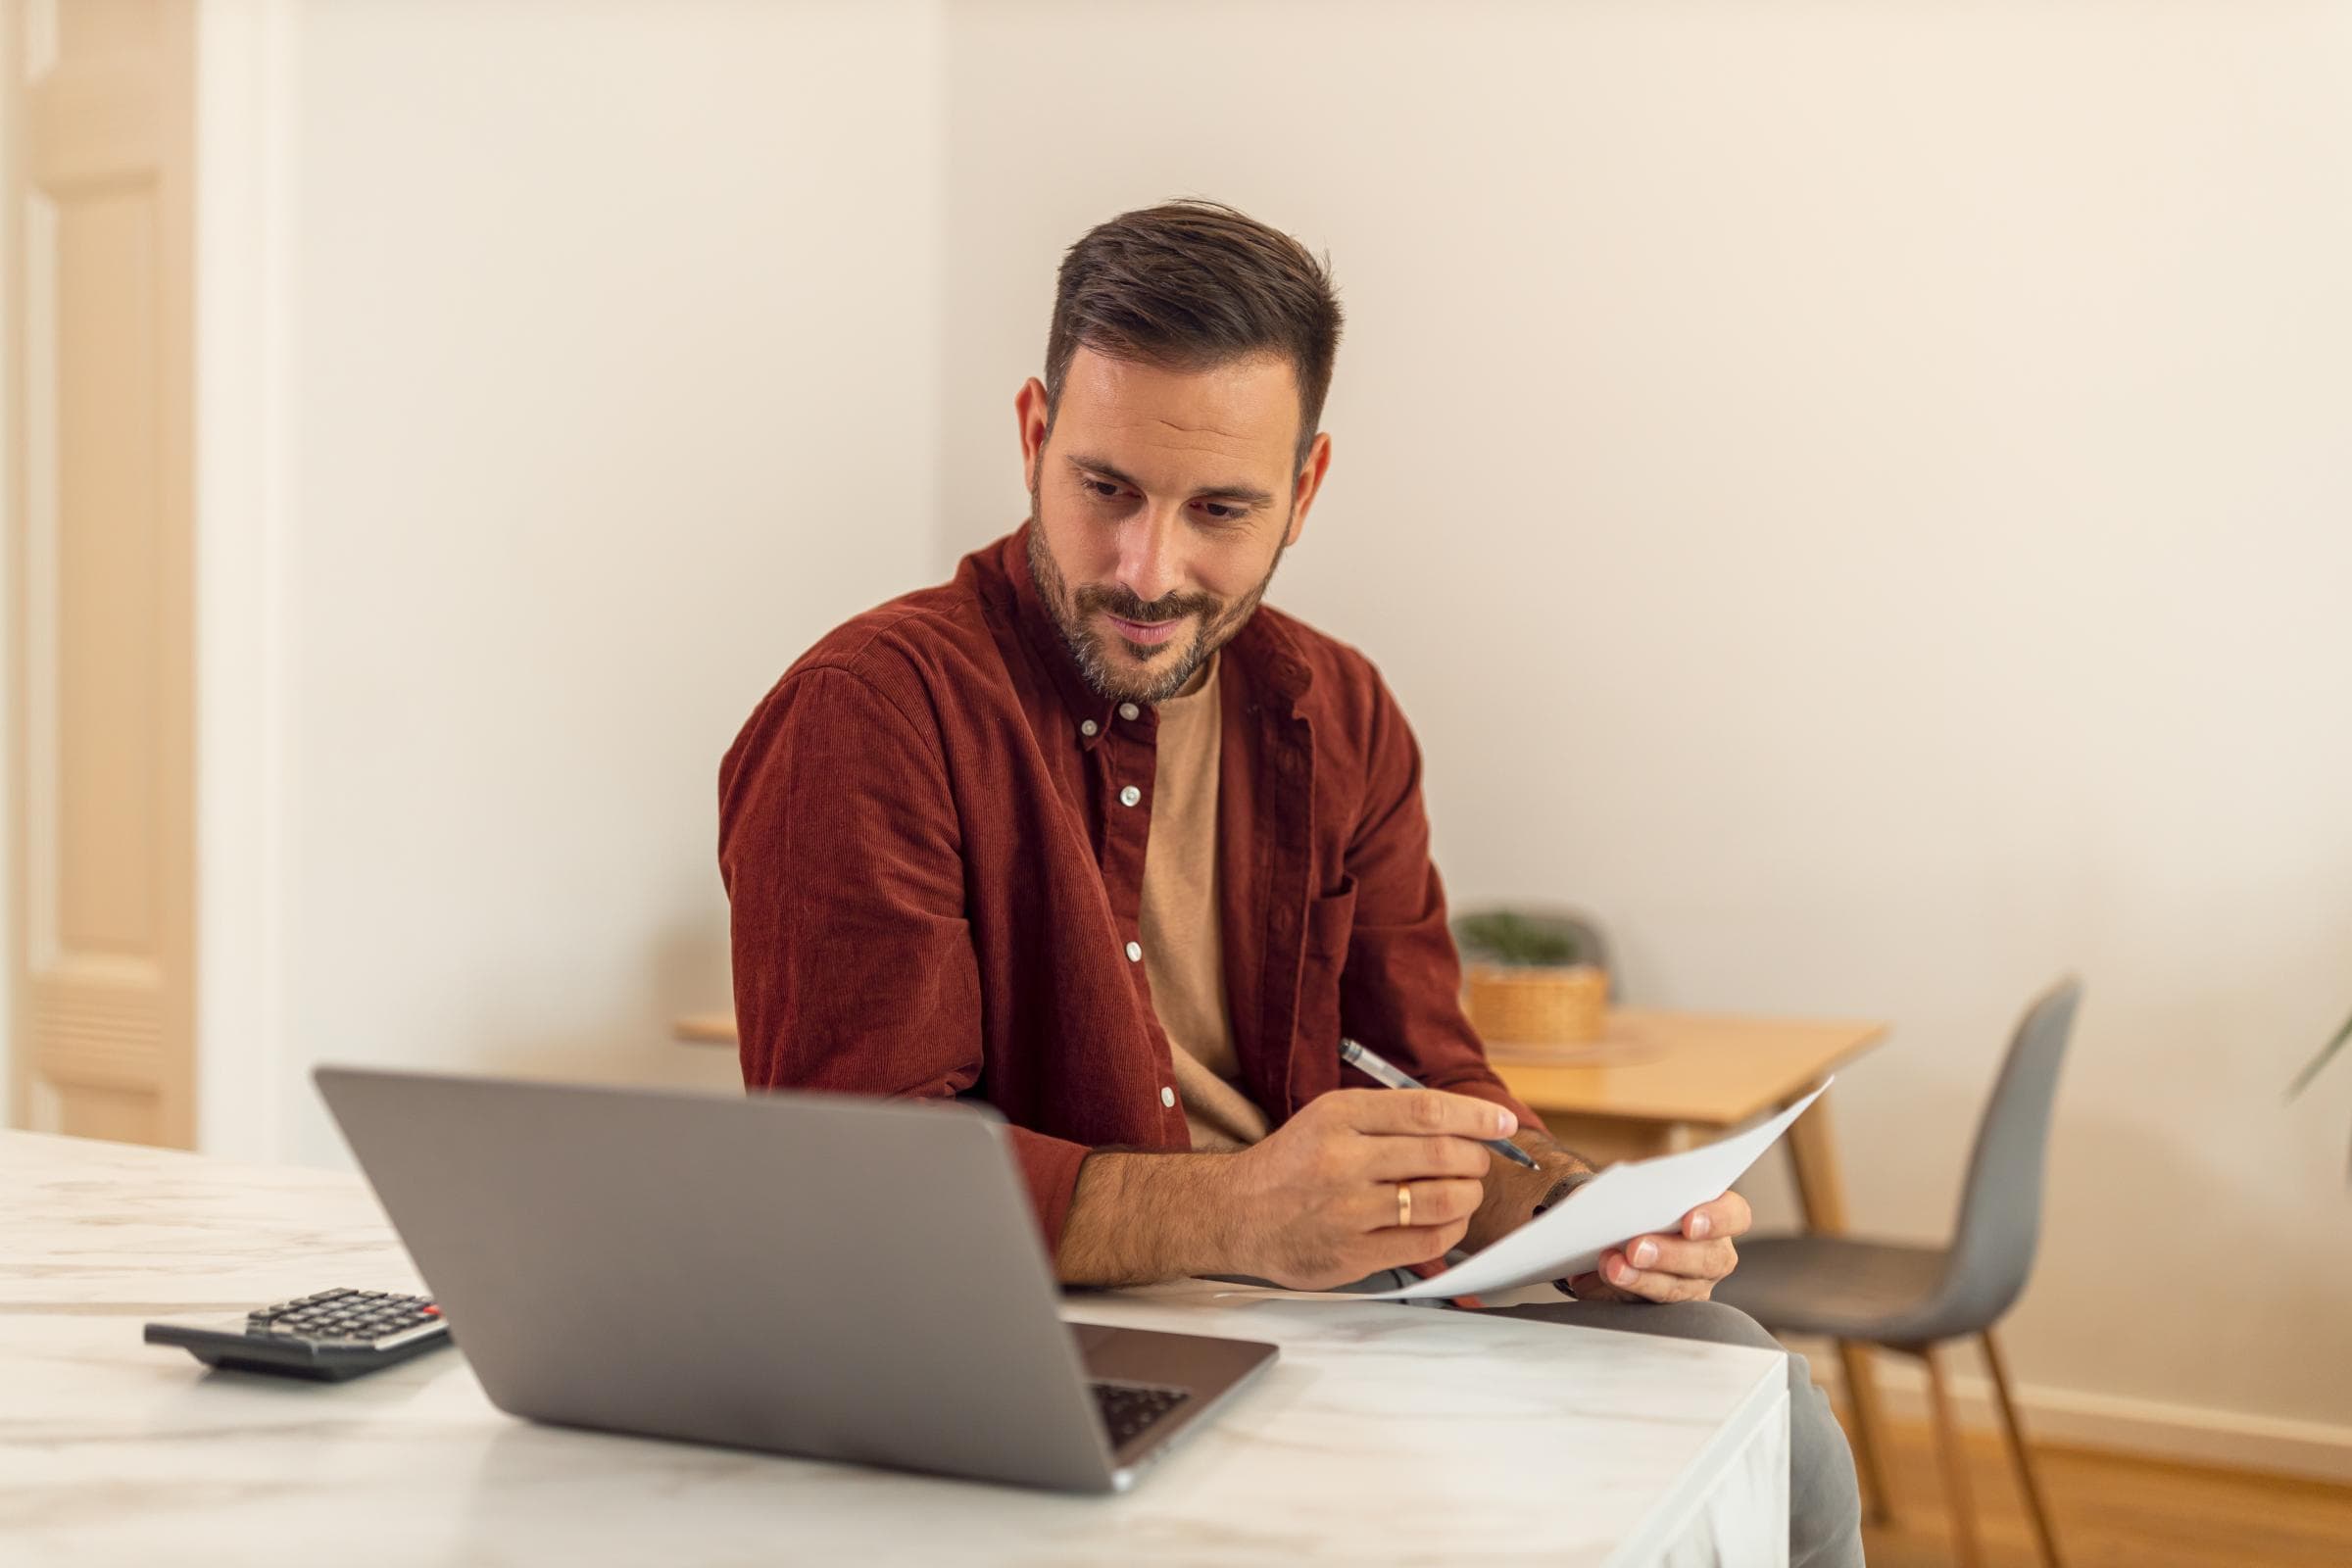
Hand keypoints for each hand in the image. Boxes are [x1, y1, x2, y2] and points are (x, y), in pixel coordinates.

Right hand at [1226, 1088, 1510, 1289]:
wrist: (1237, 1212)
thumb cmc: (1294, 1162)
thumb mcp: (1330, 1118)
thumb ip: (1389, 1117)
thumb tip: (1466, 1123)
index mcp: (1339, 1117)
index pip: (1425, 1111)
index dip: (1474, 1116)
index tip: (1501, 1123)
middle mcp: (1342, 1161)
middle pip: (1441, 1154)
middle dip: (1475, 1158)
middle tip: (1477, 1161)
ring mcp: (1348, 1211)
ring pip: (1441, 1200)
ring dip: (1469, 1194)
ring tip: (1464, 1189)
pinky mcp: (1352, 1254)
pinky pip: (1426, 1242)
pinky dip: (1452, 1228)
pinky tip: (1448, 1219)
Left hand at [1562, 1190, 1750, 1303]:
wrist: (1604, 1226)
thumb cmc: (1629, 1201)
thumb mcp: (1629, 1188)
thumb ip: (1628, 1192)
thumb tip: (1605, 1203)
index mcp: (1716, 1214)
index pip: (1735, 1214)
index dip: (1717, 1218)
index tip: (1688, 1221)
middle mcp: (1713, 1253)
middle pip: (1708, 1259)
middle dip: (1670, 1254)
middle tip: (1635, 1248)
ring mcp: (1693, 1285)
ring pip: (1677, 1289)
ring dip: (1641, 1279)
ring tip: (1611, 1266)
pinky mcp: (1666, 1309)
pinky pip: (1648, 1309)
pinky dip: (1620, 1293)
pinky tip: (1596, 1282)